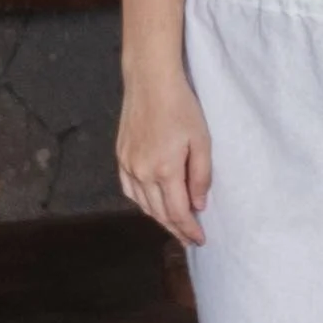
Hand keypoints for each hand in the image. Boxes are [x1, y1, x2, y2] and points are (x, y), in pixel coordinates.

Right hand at [117, 76, 211, 244]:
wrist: (150, 82)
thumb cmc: (181, 107)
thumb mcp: (201, 141)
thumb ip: (200, 176)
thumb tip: (198, 205)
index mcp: (164, 170)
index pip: (178, 212)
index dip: (189, 229)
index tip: (200, 240)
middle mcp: (142, 172)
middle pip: (159, 213)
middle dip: (176, 229)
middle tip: (189, 240)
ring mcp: (128, 165)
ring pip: (143, 204)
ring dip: (159, 219)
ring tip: (174, 227)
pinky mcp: (121, 157)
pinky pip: (130, 190)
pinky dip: (142, 203)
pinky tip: (152, 206)